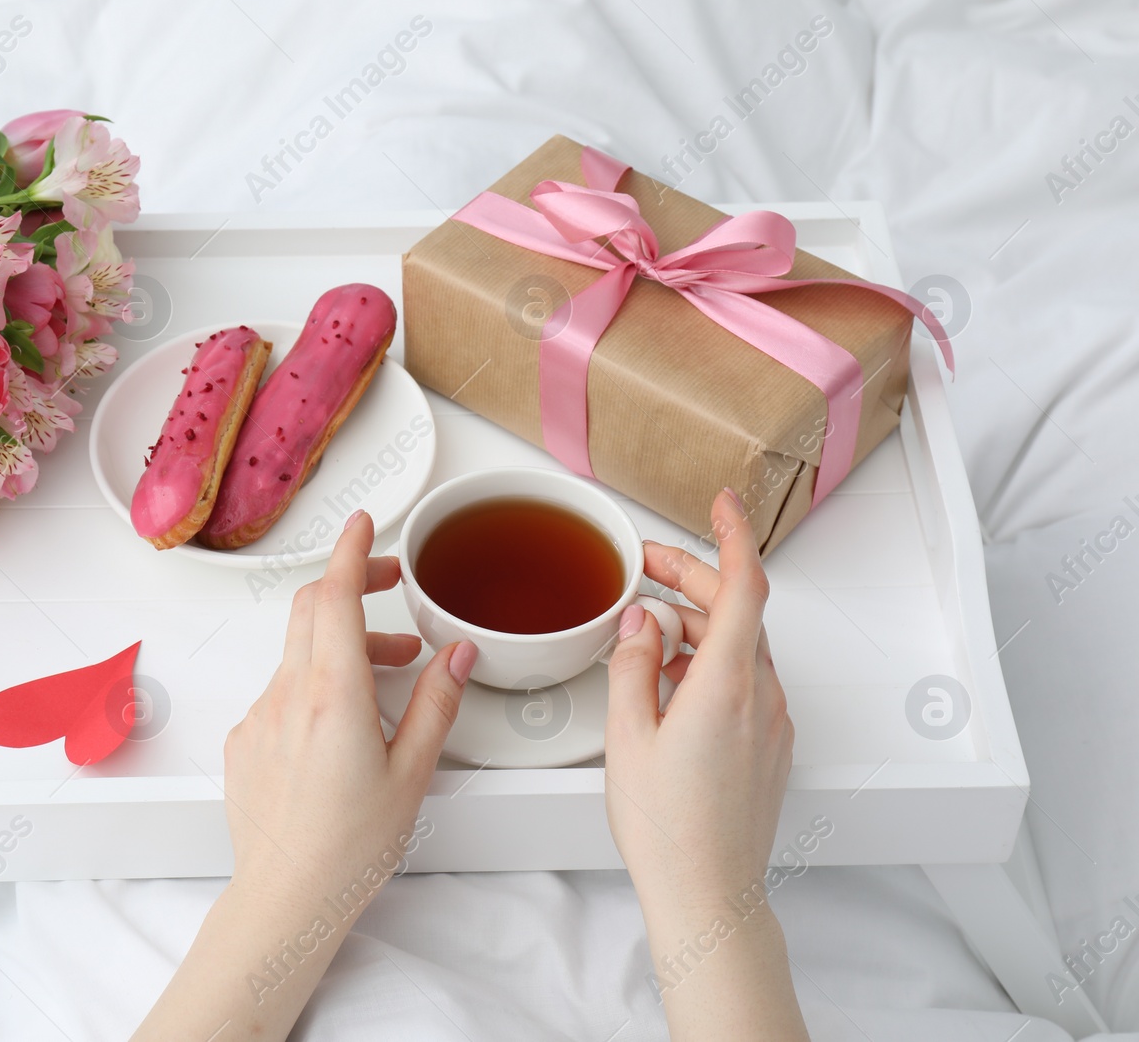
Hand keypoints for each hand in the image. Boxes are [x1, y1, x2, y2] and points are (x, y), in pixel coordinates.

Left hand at [132, 510, 475, 1041]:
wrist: (285, 899)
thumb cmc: (349, 848)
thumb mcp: (413, 772)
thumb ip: (438, 702)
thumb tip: (458, 653)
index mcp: (333, 695)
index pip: (334, 595)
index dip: (351, 551)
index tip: (364, 524)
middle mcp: (287, 695)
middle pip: (311, 609)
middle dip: (350, 585)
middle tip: (389, 589)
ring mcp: (259, 717)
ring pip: (298, 652)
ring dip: (340, 643)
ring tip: (390, 671)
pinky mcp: (244, 741)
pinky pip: (280, 690)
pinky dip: (313, 683)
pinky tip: (343, 724)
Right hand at [604, 489, 805, 1040]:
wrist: (709, 894)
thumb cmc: (668, 828)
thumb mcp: (627, 736)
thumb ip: (632, 665)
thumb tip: (639, 622)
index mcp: (725, 684)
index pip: (744, 586)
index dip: (733, 536)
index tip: (722, 504)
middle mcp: (761, 696)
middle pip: (738, 611)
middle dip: (694, 578)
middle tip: (647, 567)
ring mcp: (771, 722)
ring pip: (739, 646)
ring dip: (697, 624)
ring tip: (643, 632)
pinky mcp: (770, 745)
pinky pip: (744, 681)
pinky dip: (709, 662)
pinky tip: (669, 680)